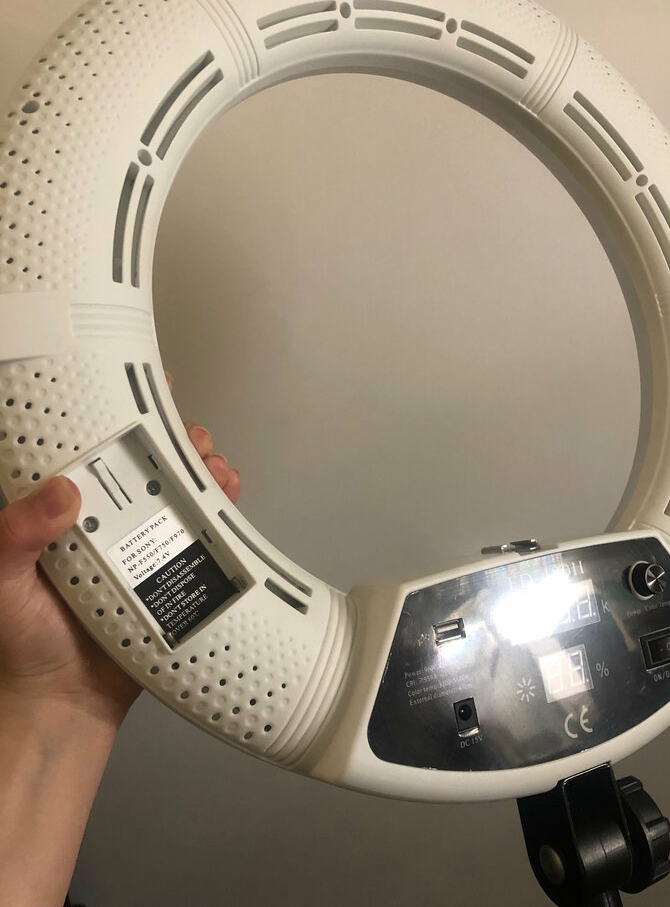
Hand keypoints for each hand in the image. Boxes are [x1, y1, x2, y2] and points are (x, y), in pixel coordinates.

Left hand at [0, 392, 239, 723]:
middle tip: (186, 434)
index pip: (93, 445)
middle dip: (175, 435)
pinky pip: (205, 532)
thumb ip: (15, 535)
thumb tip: (61, 493)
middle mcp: (107, 517)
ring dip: (204, 466)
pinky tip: (226, 495)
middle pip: (149, 458)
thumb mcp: (0, 579)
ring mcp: (143, 542)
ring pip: (182, 488)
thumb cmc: (21, 640)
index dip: (119, 410)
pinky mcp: (173, 570)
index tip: (141, 385)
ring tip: (211, 465)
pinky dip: (223, 508)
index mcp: (64, 509)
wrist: (63, 704)